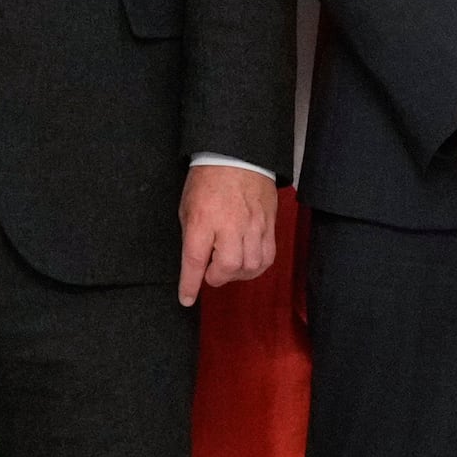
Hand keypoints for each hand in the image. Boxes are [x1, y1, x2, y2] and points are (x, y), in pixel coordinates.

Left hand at [175, 163, 279, 304]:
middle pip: (229, 266)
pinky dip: (257, 267)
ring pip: (251, 265)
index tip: (187, 299)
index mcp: (203, 219)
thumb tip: (197, 262)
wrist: (238, 156)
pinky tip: (247, 263)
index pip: (194, 260)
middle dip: (217, 277)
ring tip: (229, 268)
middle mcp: (230, 225)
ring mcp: (253, 225)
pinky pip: (268, 256)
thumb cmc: (207, 181)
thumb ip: (192, 236)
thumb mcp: (188, 207)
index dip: (190, 284)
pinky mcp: (269, 225)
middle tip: (210, 273)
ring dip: (238, 275)